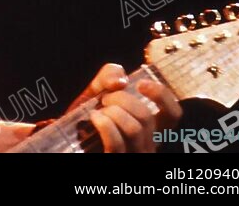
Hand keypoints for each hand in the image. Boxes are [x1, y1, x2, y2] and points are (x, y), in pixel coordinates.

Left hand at [68, 63, 182, 152]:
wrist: (65, 139)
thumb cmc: (85, 118)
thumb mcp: (96, 92)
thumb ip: (108, 76)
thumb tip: (121, 80)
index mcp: (148, 127)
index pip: (173, 114)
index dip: (162, 96)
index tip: (140, 84)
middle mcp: (146, 144)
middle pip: (146, 117)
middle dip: (121, 99)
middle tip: (104, 100)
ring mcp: (132, 155)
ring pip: (134, 129)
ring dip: (112, 112)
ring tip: (97, 112)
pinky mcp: (115, 161)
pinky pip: (116, 144)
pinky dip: (104, 124)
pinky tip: (94, 117)